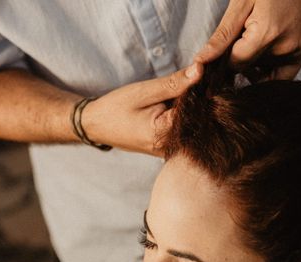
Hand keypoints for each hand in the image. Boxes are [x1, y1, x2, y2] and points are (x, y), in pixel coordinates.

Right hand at [80, 63, 202, 155]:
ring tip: (180, 93)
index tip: (204, 74)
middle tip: (195, 81)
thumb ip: (173, 83)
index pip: (198, 110)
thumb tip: (201, 70)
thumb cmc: (115, 108)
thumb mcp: (143, 92)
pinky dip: (184, 114)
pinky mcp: (168, 148)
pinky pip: (183, 129)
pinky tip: (176, 102)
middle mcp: (170, 149)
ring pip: (192, 125)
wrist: (96, 126)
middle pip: (198, 120)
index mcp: (164, 136)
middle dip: (200, 98)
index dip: (204, 90)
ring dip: (193, 106)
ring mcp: (169, 151)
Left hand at [195, 0, 300, 79]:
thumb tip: (200, 63)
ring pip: (262, 75)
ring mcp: (296, 53)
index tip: (224, 47)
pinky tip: (262, 52)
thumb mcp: (240, 3)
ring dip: (253, 65)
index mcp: (267, 33)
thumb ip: (222, 36)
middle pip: (248, 71)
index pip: (235, 64)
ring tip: (253, 39)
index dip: (225, 58)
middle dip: (238, 61)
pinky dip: (267, 70)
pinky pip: (279, 76)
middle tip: (239, 39)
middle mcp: (285, 48)